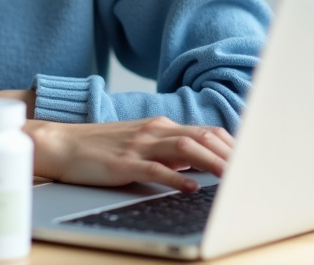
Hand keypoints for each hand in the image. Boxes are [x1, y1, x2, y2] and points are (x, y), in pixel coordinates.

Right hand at [28, 116, 233, 192]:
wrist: (62, 144)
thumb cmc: (101, 148)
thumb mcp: (140, 145)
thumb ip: (168, 151)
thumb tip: (198, 164)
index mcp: (160, 126)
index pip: (205, 131)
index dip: (231, 145)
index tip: (251, 160)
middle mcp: (153, 131)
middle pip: (202, 137)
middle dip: (230, 154)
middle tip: (252, 171)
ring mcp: (139, 146)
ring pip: (185, 148)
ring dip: (212, 162)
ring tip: (232, 178)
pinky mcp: (123, 163)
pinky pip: (155, 169)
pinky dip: (177, 178)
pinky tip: (191, 187)